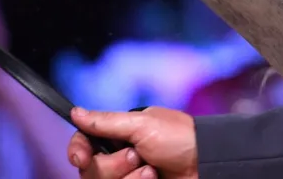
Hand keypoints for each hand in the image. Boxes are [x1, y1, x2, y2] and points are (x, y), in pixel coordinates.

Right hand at [67, 106, 197, 178]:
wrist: (207, 163)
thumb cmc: (179, 137)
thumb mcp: (141, 124)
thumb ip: (106, 122)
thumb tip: (75, 112)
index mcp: (117, 135)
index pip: (83, 144)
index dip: (77, 151)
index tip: (81, 158)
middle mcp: (119, 157)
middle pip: (91, 169)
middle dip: (112, 165)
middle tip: (136, 156)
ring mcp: (129, 177)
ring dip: (128, 178)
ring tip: (151, 171)